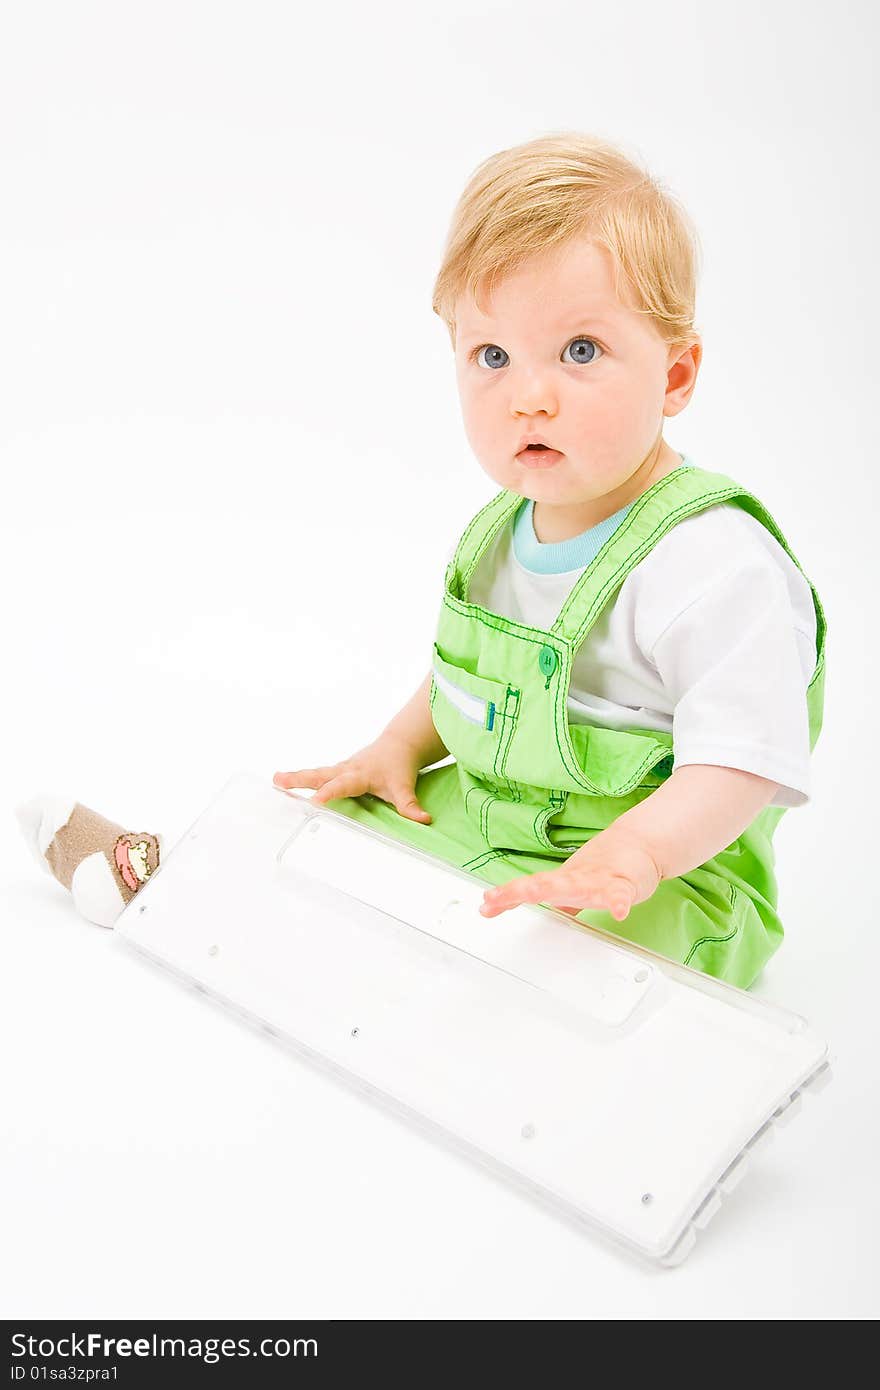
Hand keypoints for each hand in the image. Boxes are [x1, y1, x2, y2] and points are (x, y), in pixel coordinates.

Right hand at [273, 732, 431, 823]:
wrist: (400, 744)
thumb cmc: (399, 766)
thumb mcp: (405, 787)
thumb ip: (411, 805)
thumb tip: (424, 820)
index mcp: (360, 775)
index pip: (343, 785)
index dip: (329, 793)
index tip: (315, 801)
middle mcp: (347, 770)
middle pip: (321, 774)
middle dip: (300, 779)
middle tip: (279, 781)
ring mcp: (341, 769)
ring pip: (316, 772)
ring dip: (295, 777)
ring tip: (275, 780)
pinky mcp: (339, 770)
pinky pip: (319, 775)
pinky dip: (302, 778)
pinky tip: (286, 783)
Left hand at [478, 831, 660, 920]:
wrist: (640, 844)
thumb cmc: (608, 867)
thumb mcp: (576, 886)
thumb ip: (558, 900)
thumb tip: (541, 910)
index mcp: (564, 881)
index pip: (530, 889)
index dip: (507, 896)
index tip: (485, 905)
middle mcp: (577, 878)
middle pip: (544, 885)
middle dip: (519, 890)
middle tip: (495, 898)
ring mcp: (600, 879)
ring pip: (576, 885)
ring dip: (555, 888)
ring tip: (535, 892)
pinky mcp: (625, 883)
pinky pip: (620, 894)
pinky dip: (619, 902)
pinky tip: (618, 911)